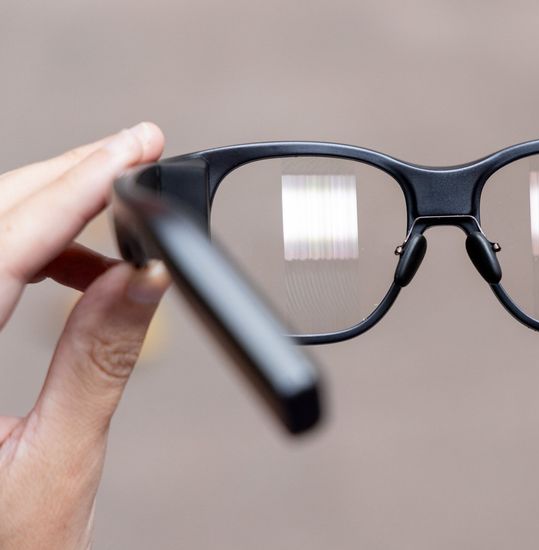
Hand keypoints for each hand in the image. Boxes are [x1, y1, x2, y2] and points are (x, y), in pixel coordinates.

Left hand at [0, 123, 169, 548]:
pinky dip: (28, 256)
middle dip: (59, 178)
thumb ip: (97, 362)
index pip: (1, 248)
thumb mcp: (56, 466)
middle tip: (132, 152)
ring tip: (121, 219)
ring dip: (45, 215)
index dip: (73, 192)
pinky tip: (79, 271)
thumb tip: (142, 278)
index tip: (130, 153)